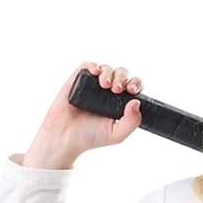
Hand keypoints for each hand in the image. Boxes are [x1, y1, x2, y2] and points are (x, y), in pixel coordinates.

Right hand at [23, 61, 143, 168]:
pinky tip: (96, 72)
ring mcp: (93, 84)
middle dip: (122, 77)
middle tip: (117, 89)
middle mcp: (108, 91)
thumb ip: (131, 122)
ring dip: (109, 73)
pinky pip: (88, 65)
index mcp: (119, 102)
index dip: (136, 84)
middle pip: (121, 73)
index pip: (133, 86)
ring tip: (105, 85)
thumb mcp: (117, 135)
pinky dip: (93, 66)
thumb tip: (136, 102)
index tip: (132, 90)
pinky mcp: (78, 79)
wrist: (65, 137)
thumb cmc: (90, 137)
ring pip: (107, 68)